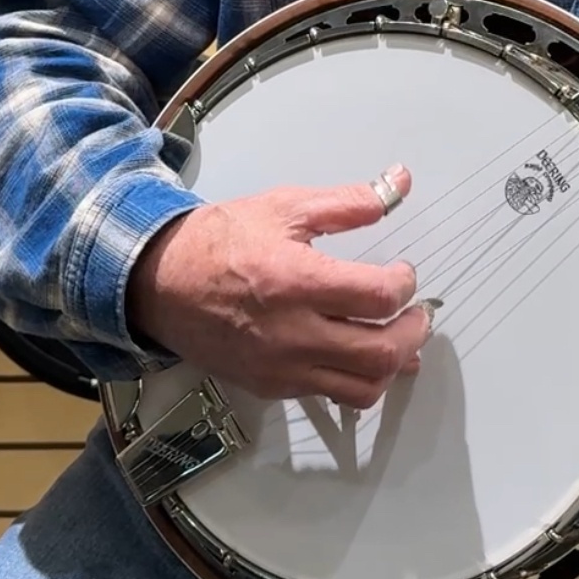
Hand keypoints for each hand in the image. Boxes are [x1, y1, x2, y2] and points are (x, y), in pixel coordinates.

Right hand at [126, 167, 430, 403]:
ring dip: (392, 366)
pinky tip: (364, 358)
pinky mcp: (271, 387)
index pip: (376, 297)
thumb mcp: (285, 206)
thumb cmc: (221, 241)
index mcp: (296, 282)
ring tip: (401, 342)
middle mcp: (292, 334)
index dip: (405, 286)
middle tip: (419, 313)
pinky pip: (329, 395)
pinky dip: (358, 381)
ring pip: (360, 389)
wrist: (160, 283)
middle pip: (379, 353)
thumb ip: (348, 202)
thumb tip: (398, 183)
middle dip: (412, 333)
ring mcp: (281, 368)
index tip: (404, 274)